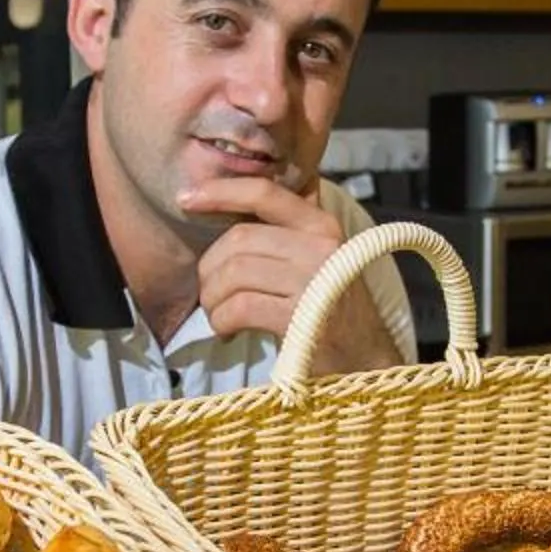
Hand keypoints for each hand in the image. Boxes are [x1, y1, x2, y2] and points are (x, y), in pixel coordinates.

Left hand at [179, 173, 404, 375]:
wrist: (364, 359)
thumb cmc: (329, 307)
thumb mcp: (316, 257)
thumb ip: (287, 226)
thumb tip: (238, 192)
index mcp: (321, 225)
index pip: (263, 193)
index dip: (220, 192)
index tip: (187, 199)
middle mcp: (322, 246)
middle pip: (239, 239)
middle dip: (210, 268)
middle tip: (210, 293)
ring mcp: (314, 281)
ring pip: (234, 273)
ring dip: (213, 298)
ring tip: (219, 314)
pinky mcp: (302, 317)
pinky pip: (240, 307)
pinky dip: (223, 321)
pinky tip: (228, 331)